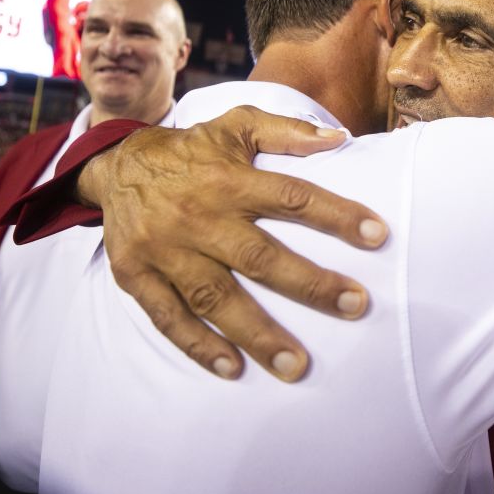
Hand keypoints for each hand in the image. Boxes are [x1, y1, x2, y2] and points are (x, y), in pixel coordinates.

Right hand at [78, 105, 387, 381]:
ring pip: (216, 297)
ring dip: (258, 333)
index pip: (292, 198)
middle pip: (259, 257)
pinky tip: (232, 368)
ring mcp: (165, 250)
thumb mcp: (236, 125)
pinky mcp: (137, 275)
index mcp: (228, 180)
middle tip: (354, 306)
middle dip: (310, 284)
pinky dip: (198, 345)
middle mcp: (198, 216)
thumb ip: (287, 131)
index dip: (336, 215)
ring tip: (296, 365)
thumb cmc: (191, 151)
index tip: (377, 236)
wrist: (115, 166)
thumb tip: (339, 138)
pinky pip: (168, 316)